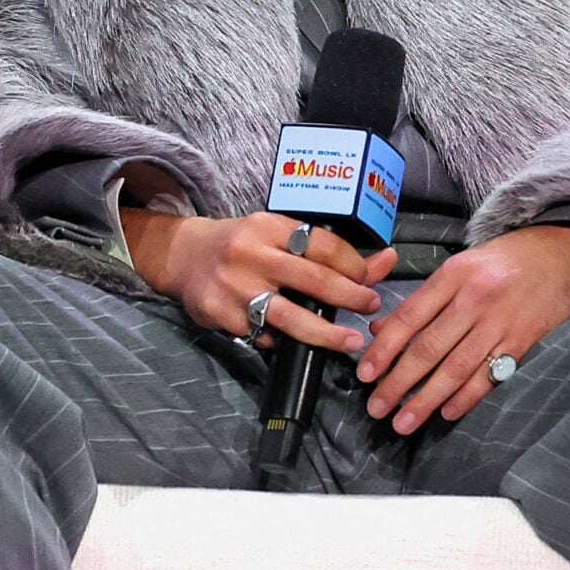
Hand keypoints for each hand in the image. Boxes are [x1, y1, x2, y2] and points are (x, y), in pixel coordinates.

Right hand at [122, 209, 398, 354]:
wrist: (183, 255)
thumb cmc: (242, 244)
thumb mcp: (279, 235)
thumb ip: (327, 251)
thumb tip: (387, 260)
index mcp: (269, 226)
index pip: (322, 244)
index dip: (353, 264)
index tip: (368, 279)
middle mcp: (251, 253)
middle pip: (312, 279)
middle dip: (349, 297)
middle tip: (371, 308)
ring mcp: (235, 286)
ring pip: (290, 317)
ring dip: (326, 334)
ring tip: (351, 342)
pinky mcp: (221, 314)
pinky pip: (262, 335)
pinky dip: (279, 340)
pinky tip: (290, 341)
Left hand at [357, 224, 569, 433]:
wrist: (559, 255)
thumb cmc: (501, 262)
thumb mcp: (458, 268)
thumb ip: (421, 300)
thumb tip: (380, 329)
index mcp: (452, 276)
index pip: (409, 317)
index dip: (385, 349)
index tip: (364, 374)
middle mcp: (474, 299)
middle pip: (429, 348)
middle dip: (398, 382)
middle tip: (377, 408)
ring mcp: (500, 322)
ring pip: (456, 368)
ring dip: (427, 399)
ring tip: (405, 421)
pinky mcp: (522, 341)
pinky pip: (489, 376)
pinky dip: (467, 397)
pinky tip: (447, 412)